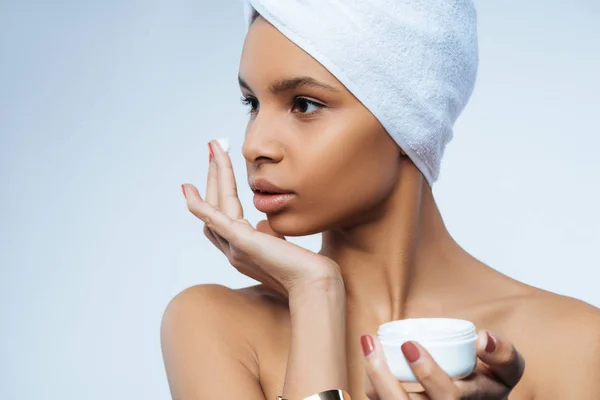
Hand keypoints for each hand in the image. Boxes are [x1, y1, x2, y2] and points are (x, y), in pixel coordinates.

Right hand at [181, 139, 341, 296]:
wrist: (315, 286)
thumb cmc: (307, 271)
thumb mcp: (283, 247)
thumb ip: (270, 236)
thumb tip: (264, 223)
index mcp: (243, 251)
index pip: (222, 218)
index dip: (217, 193)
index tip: (221, 170)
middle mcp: (234, 250)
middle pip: (214, 208)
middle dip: (213, 176)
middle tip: (213, 149)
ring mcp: (235, 248)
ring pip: (215, 205)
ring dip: (214, 175)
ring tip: (214, 148)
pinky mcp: (242, 243)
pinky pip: (213, 220)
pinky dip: (198, 205)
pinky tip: (188, 189)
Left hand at [362, 330, 524, 398]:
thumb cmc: (489, 385)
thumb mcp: (507, 371)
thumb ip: (504, 355)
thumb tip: (482, 339)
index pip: (448, 397)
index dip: (428, 373)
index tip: (410, 345)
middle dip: (384, 377)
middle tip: (372, 343)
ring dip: (373, 378)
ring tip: (368, 344)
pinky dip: (372, 384)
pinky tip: (370, 358)